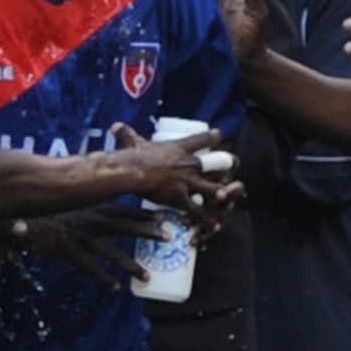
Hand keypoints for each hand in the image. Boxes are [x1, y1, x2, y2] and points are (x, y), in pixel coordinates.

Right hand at [12, 204, 165, 289]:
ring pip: (114, 252)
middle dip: (149, 231)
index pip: (125, 207)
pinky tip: (116, 286)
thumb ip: (85, 204)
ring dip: (132, 265)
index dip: (145, 211)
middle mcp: (92, 220)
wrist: (23, 217)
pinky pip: (93, 268)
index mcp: (93, 206)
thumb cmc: (46, 210)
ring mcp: (83, 237)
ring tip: (148, 277)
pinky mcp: (71, 253)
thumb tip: (103, 205)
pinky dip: (105, 277)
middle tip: (170, 237)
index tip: (163, 216)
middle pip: (127, 225)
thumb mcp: (69, 202)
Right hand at [109, 123, 243, 231]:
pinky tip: (214, 225)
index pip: (202, 138)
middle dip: (228, 165)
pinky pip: (198, 211)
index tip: (221, 135)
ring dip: (222, 193)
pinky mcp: (181, 198)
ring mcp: (187, 182)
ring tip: (230, 196)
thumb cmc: (132, 155)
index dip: (213, 136)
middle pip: (218, 163)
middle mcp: (189, 164)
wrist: (132, 171)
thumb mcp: (132, 141)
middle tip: (234, 167)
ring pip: (214, 188)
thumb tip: (115, 125)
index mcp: (180, 148)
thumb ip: (127, 133)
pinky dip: (206, 219)